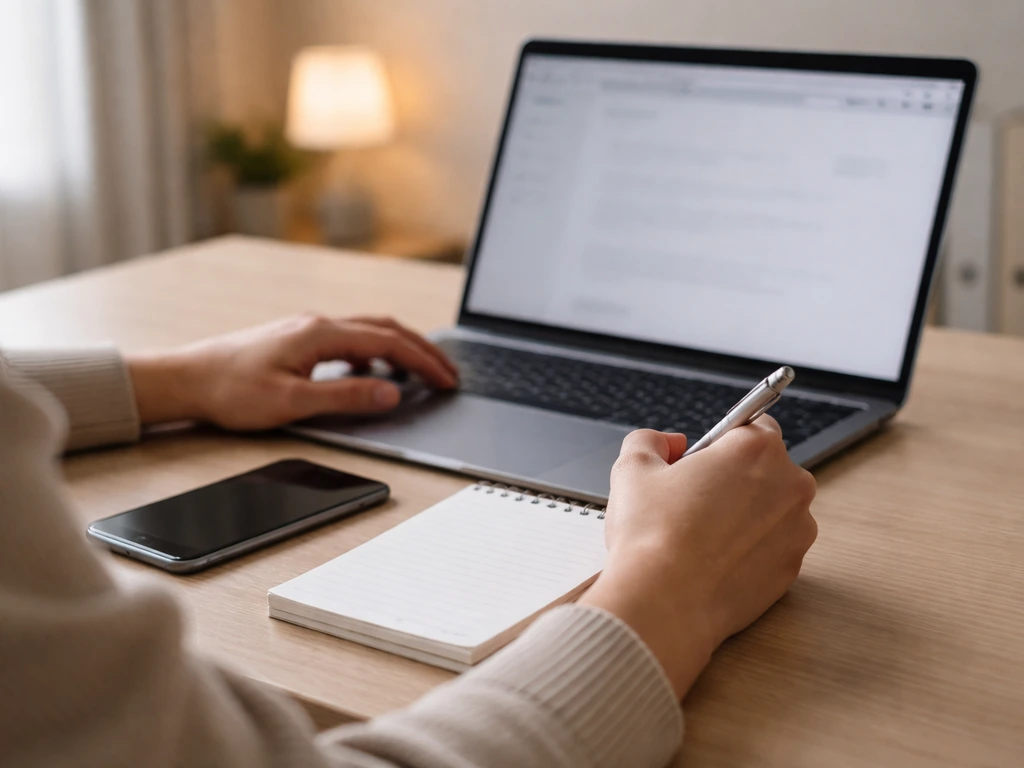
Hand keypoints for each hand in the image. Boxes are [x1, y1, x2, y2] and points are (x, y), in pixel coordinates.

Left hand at [126, 314, 457, 429]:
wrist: (186, 379)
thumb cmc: (231, 391)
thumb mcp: (292, 402)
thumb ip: (345, 397)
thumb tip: (392, 393)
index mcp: (321, 334)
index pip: (388, 343)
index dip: (424, 362)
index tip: (447, 380)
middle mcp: (317, 324)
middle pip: (385, 329)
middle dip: (422, 350)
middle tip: (448, 374)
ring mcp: (307, 329)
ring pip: (369, 331)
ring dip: (401, 348)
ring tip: (422, 372)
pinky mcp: (298, 339)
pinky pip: (350, 338)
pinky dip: (376, 352)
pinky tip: (374, 371)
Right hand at [579, 417, 816, 698]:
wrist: (664, 603)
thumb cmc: (651, 537)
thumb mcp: (632, 468)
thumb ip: (651, 440)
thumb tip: (669, 443)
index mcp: (756, 449)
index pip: (753, 424)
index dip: (721, 443)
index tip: (702, 460)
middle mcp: (790, 484)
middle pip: (765, 468)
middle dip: (734, 479)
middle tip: (693, 500)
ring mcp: (797, 530)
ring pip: (771, 509)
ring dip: (745, 515)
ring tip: (700, 535)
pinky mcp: (793, 569)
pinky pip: (772, 547)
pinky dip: (749, 550)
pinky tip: (713, 560)